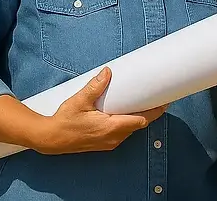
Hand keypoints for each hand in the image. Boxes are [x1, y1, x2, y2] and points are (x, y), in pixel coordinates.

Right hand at [30, 67, 166, 154]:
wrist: (51, 140)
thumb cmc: (64, 121)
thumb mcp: (79, 101)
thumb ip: (95, 86)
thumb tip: (108, 72)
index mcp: (111, 128)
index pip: (141, 121)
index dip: (155, 112)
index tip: (165, 102)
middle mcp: (113, 138)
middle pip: (138, 125)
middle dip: (149, 113)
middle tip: (156, 97)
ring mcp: (108, 143)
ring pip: (130, 130)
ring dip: (137, 118)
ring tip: (142, 102)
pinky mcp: (103, 143)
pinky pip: (122, 133)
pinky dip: (127, 123)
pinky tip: (125, 113)